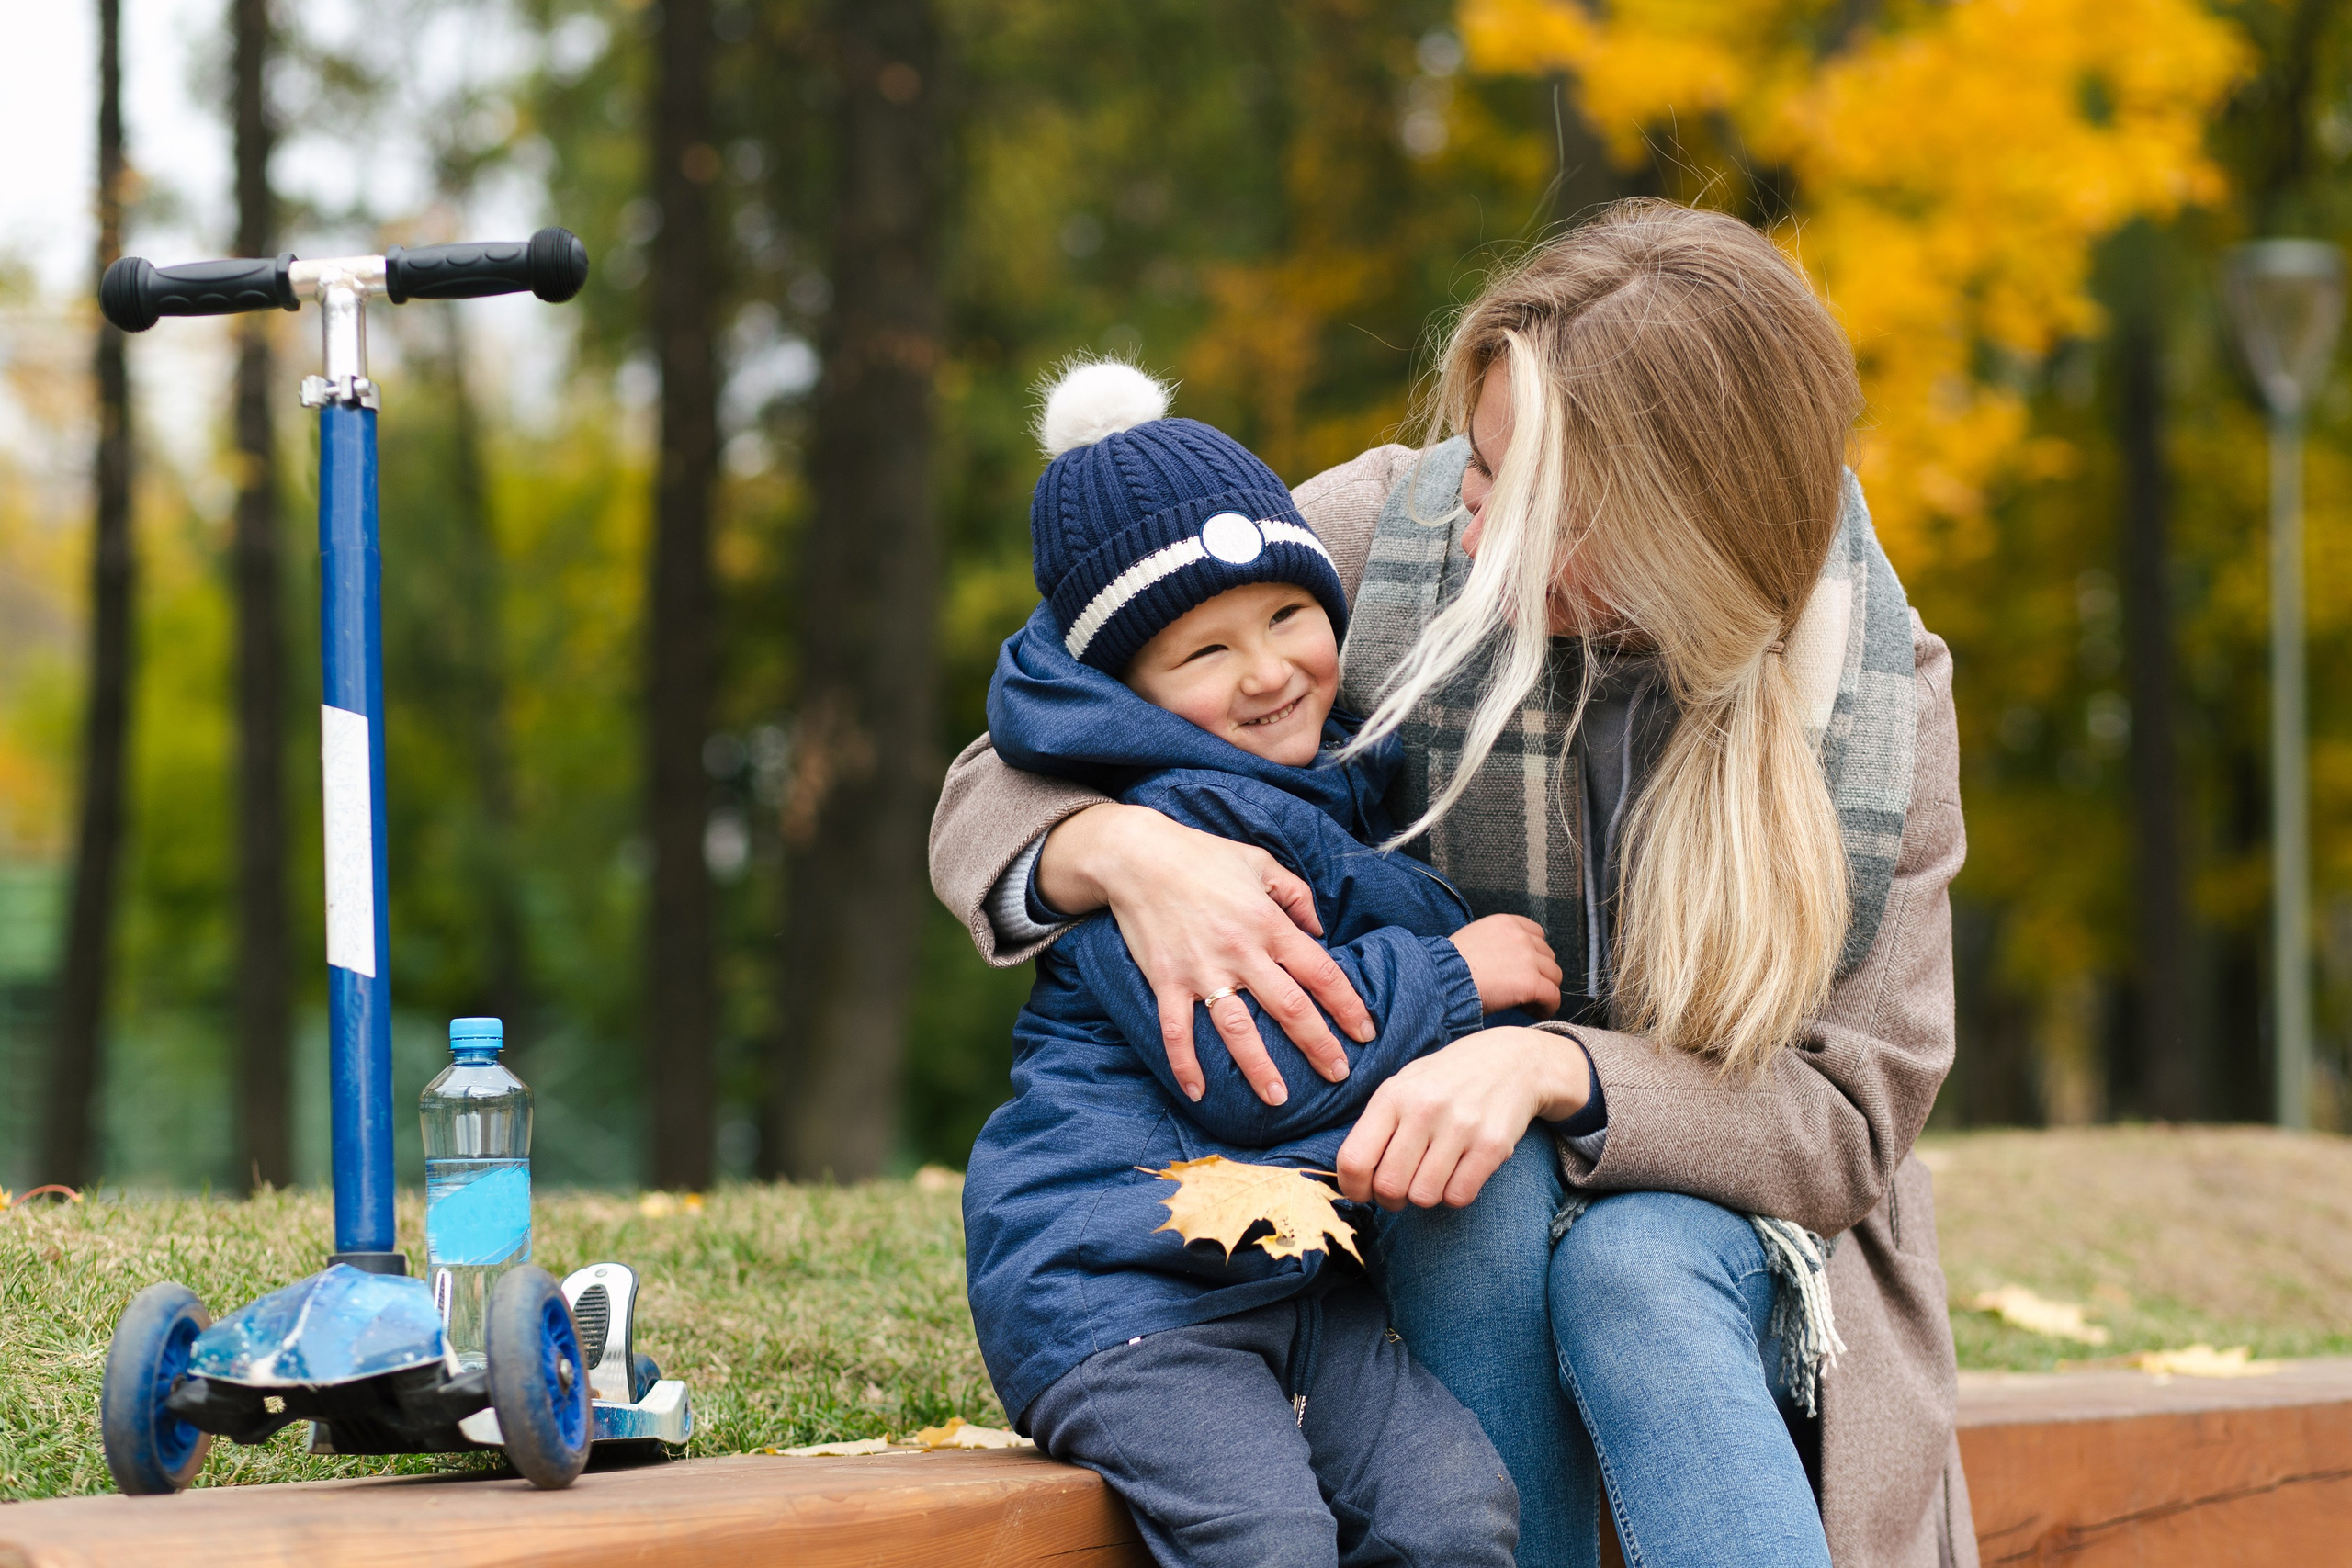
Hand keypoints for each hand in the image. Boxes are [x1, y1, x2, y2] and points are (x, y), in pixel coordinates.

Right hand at [1037, 803, 1375, 1104]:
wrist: (1138, 857)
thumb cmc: (1203, 855)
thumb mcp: (1261, 862)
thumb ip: (1296, 895)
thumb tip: (1320, 929)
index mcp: (1269, 923)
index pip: (1321, 972)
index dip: (1347, 1005)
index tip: (1364, 1033)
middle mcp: (1241, 952)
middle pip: (1289, 1008)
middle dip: (1318, 1045)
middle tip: (1338, 1073)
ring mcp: (1201, 970)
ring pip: (1238, 1029)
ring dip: (1259, 1067)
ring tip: (1279, 1098)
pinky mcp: (1166, 981)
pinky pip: (1177, 1031)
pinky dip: (1185, 1064)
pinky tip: (1198, 1092)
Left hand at [1335, 1027, 1589, 1210]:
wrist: (1512, 1061)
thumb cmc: (1446, 1081)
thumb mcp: (1404, 1087)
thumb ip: (1376, 1127)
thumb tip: (1351, 1178)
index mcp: (1393, 1095)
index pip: (1354, 1159)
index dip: (1353, 1188)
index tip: (1364, 1191)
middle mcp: (1424, 1108)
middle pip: (1389, 1186)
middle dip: (1391, 1198)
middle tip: (1402, 1188)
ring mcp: (1461, 1126)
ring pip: (1424, 1196)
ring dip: (1426, 1195)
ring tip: (1433, 1174)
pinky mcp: (1493, 1144)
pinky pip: (1459, 1196)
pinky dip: (1455, 1194)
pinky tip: (1459, 1172)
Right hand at [1448, 915, 1561, 1016]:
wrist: (1442, 980)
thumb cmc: (1448, 967)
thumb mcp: (1473, 939)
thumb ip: (1496, 942)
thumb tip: (1507, 960)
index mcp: (1506, 923)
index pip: (1537, 934)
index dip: (1534, 954)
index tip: (1526, 969)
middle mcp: (1521, 936)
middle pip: (1547, 955)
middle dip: (1540, 973)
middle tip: (1526, 990)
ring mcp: (1528, 958)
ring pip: (1554, 976)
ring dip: (1544, 989)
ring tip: (1529, 1003)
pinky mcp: (1531, 982)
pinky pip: (1553, 996)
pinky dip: (1548, 1006)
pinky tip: (1535, 1013)